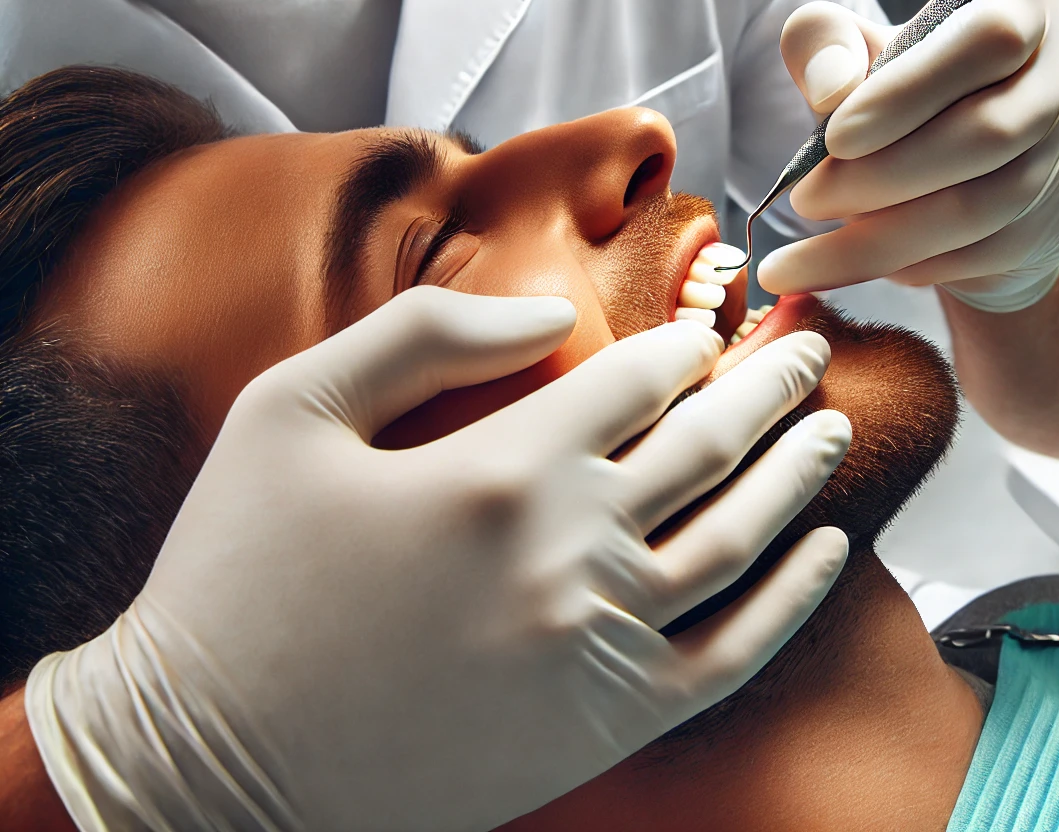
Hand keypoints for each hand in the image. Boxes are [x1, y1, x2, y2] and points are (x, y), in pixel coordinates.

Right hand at [25, 288, 850, 831]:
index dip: (685, 345)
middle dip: (770, 387)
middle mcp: (571, 549)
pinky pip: (735, 653)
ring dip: (798, 473)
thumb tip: (555, 315)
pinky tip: (828, 549)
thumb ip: (424, 335)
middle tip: (809, 353)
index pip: (638, 381)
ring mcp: (601, 642)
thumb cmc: (237, 576)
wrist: (208, 762)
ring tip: (830, 427)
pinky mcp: (610, 721)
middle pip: (710, 444)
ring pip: (742, 538)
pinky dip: (794, 597)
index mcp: (501, 466)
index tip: (707, 330)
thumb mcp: (289, 411)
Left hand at [760, 0, 1058, 311]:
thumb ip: (825, 42)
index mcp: (1033, 7)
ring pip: (987, 208)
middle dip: (884, 177)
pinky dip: (919, 263)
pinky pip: (992, 253)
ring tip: (810, 255)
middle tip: (807, 201)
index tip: (834, 139)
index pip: (987, 42)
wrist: (976, 165)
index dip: (909, 93)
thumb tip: (829, 88)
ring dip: (887, 237)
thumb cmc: (909, 91)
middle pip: (989, 134)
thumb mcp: (861, 50)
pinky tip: (869, 261)